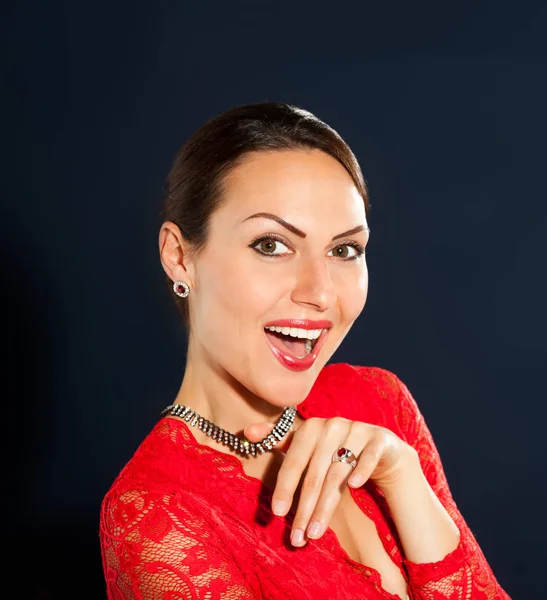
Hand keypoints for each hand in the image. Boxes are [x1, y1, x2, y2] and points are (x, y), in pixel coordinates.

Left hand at [243, 416, 416, 546]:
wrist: (377, 445)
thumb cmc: (333, 448)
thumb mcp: (306, 444)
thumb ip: (278, 438)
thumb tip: (247, 432)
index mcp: (311, 427)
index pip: (293, 461)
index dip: (285, 487)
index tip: (277, 514)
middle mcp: (332, 426)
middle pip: (315, 473)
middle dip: (305, 507)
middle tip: (297, 536)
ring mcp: (357, 431)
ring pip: (338, 472)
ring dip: (327, 505)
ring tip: (316, 533)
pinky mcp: (379, 439)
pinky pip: (368, 456)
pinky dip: (361, 469)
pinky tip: (353, 487)